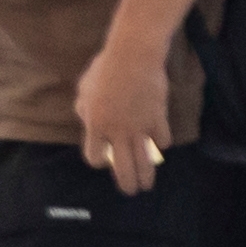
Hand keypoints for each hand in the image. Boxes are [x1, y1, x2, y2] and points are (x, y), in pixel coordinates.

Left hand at [71, 39, 174, 191]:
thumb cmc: (105, 68)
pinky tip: (159, 144)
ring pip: (144, 162)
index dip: (98, 161)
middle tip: (130, 190)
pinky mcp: (158, 120)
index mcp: (95, 124)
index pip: (93, 156)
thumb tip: (86, 119)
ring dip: (146, 176)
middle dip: (126, 183)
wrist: (133, 56)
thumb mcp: (84, 87)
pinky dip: (161, 144)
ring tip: (147, 185)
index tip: (103, 159)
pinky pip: (162, 140)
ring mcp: (138, 128)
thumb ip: (83, 107)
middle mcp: (116, 131)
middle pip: (122, 168)